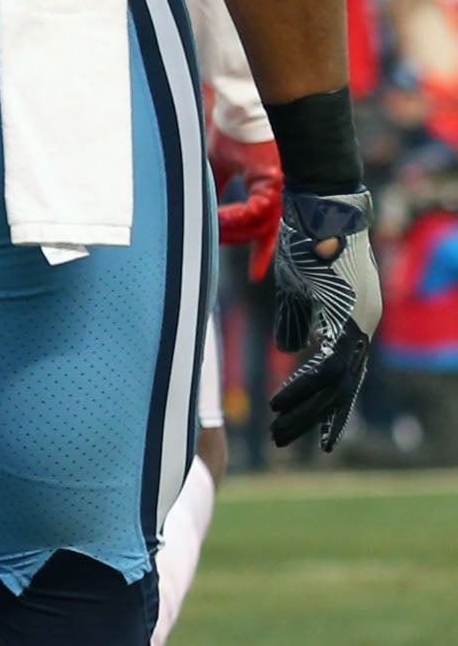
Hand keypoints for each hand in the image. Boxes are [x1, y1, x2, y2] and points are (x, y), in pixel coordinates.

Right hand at [211, 127, 280, 282]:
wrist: (246, 105)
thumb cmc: (236, 127)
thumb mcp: (223, 163)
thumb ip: (217, 187)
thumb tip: (202, 206)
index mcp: (275, 189)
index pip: (272, 230)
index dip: (263, 253)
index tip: (255, 275)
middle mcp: (286, 192)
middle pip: (269, 234)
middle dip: (249, 249)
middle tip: (235, 261)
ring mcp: (284, 189)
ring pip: (262, 227)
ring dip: (235, 233)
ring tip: (211, 230)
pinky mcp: (277, 181)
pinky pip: (255, 212)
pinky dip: (234, 218)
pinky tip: (216, 220)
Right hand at [267, 187, 380, 450]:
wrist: (319, 204)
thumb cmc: (306, 238)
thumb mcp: (296, 286)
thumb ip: (295, 319)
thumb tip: (290, 351)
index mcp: (353, 317)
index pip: (344, 371)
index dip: (329, 403)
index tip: (316, 430)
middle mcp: (364, 323)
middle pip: (344, 386)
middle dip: (317, 418)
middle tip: (293, 442)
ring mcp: (360, 320)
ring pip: (338, 382)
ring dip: (307, 411)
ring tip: (282, 431)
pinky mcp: (347, 315)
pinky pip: (326, 364)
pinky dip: (303, 386)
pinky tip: (281, 403)